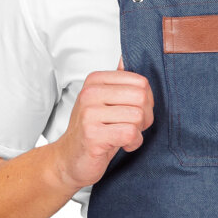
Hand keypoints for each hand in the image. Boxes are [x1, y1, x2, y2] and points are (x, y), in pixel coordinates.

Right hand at [50, 55, 154, 191]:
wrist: (70, 159)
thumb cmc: (93, 131)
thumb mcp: (104, 102)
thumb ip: (117, 83)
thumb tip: (125, 57)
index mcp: (95, 81)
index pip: (140, 81)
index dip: (147, 100)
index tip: (134, 111)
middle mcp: (90, 94)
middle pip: (141, 97)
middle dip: (146, 116)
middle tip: (133, 126)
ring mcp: (89, 114)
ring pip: (138, 116)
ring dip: (138, 131)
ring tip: (125, 136)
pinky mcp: (93, 135)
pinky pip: (130, 133)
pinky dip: (133, 143)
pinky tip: (123, 145)